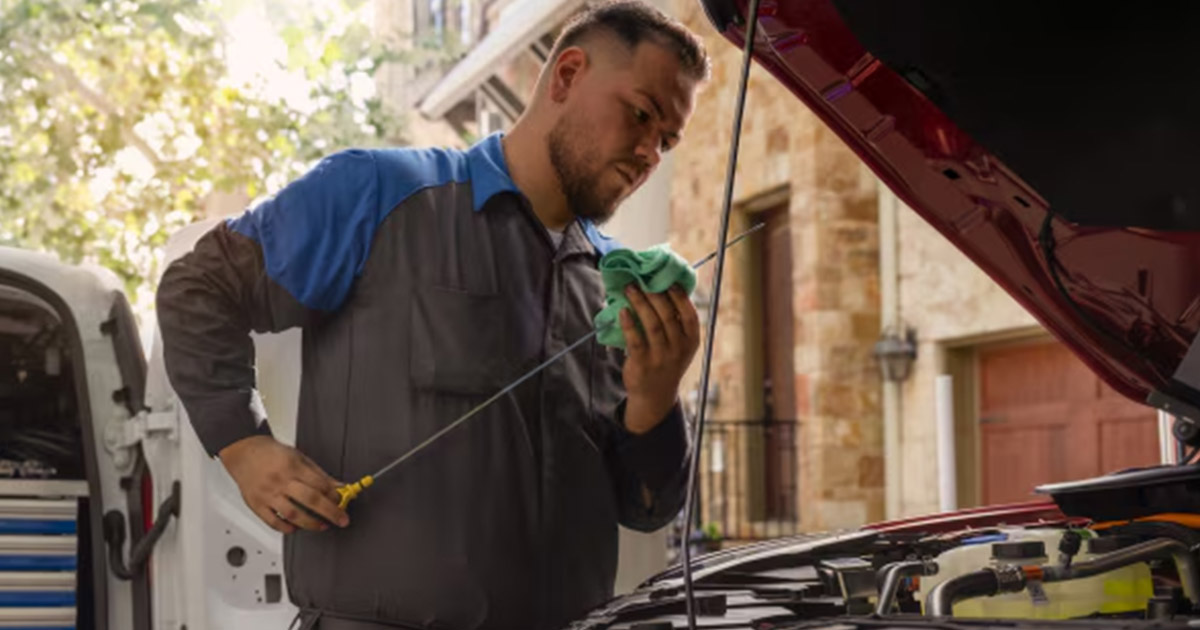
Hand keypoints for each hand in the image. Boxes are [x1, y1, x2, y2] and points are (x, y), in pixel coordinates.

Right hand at [218, 435, 349, 533]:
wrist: (243, 452)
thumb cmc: (271, 454)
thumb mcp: (299, 457)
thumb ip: (319, 474)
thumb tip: (339, 487)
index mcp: (292, 466)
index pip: (319, 483)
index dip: (334, 495)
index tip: (343, 501)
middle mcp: (280, 480)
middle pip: (310, 499)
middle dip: (330, 512)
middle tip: (342, 520)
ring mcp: (267, 494)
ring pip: (292, 513)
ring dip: (311, 523)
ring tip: (322, 526)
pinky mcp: (256, 505)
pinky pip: (273, 522)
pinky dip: (286, 528)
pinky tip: (296, 528)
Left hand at [620, 284, 700, 433]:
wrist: (654, 394)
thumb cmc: (665, 360)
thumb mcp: (679, 345)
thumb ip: (674, 322)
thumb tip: (658, 289)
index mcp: (691, 340)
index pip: (690, 315)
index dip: (680, 297)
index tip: (668, 281)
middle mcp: (679, 348)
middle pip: (668, 316)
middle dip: (654, 295)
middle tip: (642, 280)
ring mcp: (661, 356)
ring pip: (652, 325)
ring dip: (640, 303)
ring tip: (630, 289)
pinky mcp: (643, 363)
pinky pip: (636, 339)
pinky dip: (629, 323)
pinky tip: (623, 311)